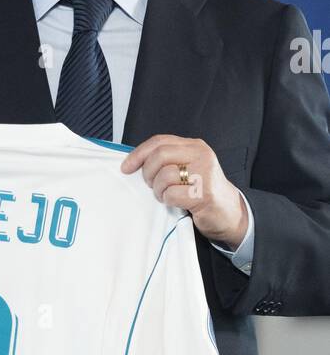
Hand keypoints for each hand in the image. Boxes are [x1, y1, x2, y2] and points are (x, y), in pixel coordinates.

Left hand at [120, 135, 248, 247]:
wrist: (229, 212)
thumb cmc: (203, 190)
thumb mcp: (189, 167)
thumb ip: (169, 160)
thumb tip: (135, 161)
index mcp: (195, 146)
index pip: (159, 141)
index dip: (138, 154)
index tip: (126, 167)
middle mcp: (201, 156)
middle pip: (159, 155)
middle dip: (148, 172)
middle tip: (150, 184)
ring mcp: (204, 174)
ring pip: (164, 175)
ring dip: (158, 189)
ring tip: (165, 194)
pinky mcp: (203, 194)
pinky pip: (171, 194)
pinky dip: (167, 200)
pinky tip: (175, 202)